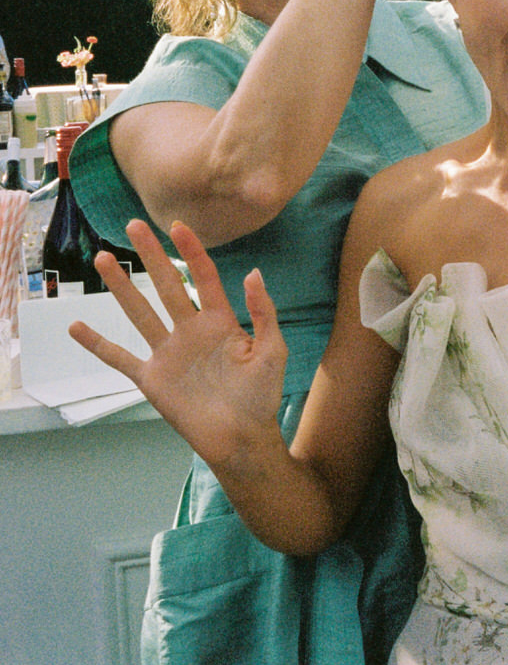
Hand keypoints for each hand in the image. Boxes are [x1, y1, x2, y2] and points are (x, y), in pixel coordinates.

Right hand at [68, 219, 287, 467]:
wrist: (243, 439)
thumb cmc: (261, 395)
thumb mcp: (273, 350)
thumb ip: (263, 312)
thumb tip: (252, 272)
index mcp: (219, 321)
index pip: (202, 277)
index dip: (192, 251)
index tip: (178, 226)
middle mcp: (190, 330)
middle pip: (166, 285)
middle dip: (151, 255)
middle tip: (133, 225)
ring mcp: (168, 353)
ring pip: (140, 311)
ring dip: (121, 286)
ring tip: (103, 258)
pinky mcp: (152, 378)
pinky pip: (120, 358)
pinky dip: (98, 344)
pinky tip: (77, 326)